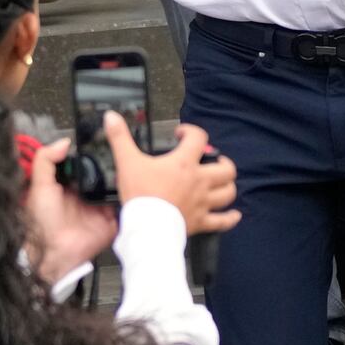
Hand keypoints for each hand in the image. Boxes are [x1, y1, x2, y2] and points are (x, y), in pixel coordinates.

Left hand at [26, 138, 118, 284]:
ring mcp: (99, 206)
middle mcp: (85, 193)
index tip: (104, 137)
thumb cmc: (42, 222)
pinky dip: (128, 198)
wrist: (55, 252)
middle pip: (102, 173)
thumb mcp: (39, 185)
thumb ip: (46, 160)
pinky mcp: (110, 219)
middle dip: (111, 164)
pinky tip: (134, 187)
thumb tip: (64, 141)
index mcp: (68, 184)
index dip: (92, 152)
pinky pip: (122, 206)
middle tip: (121, 150)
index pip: (84, 162)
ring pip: (114, 187)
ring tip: (132, 165)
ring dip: (122, 179)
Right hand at [110, 114, 240, 234]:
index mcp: (183, 164)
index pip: (198, 138)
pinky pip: (222, 221)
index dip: (191, 131)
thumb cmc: (140, 195)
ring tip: (222, 181)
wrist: (146, 227)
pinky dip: (230, 218)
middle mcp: (199, 181)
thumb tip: (111, 117)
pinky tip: (233, 215)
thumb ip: (120, 138)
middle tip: (213, 160)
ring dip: (228, 185)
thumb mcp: (127, 161)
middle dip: (222, 161)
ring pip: (228, 192)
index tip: (181, 134)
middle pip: (225, 168)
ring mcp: (202, 202)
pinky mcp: (201, 221)